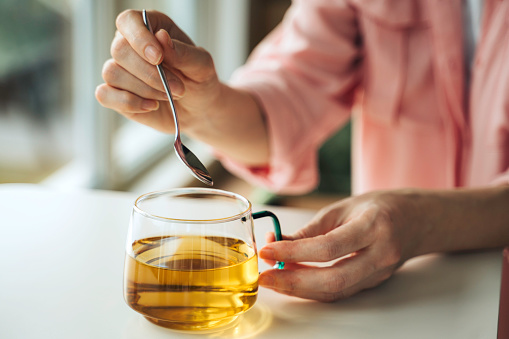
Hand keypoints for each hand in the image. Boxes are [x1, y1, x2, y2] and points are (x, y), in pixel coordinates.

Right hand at [95, 9, 220, 134]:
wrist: (197, 108)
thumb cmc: (199, 80)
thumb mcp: (201, 65)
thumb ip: (183, 52)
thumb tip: (161, 37)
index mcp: (150, 28)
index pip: (129, 21)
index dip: (139, 38)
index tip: (158, 57)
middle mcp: (130, 45)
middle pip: (120, 50)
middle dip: (150, 74)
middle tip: (178, 88)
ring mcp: (120, 69)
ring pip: (112, 73)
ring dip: (144, 89)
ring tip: (169, 96)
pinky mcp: (115, 93)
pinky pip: (105, 95)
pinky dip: (129, 103)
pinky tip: (151, 106)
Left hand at [258, 190, 423, 301]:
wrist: (418, 220)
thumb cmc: (381, 207)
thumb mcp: (344, 207)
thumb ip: (312, 229)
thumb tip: (278, 243)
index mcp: (374, 227)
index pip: (328, 247)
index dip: (293, 253)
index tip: (267, 251)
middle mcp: (380, 255)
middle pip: (332, 280)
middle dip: (292, 282)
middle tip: (265, 277)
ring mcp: (380, 273)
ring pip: (335, 292)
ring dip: (300, 289)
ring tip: (274, 279)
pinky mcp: (374, 283)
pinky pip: (340, 292)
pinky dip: (314, 289)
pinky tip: (294, 281)